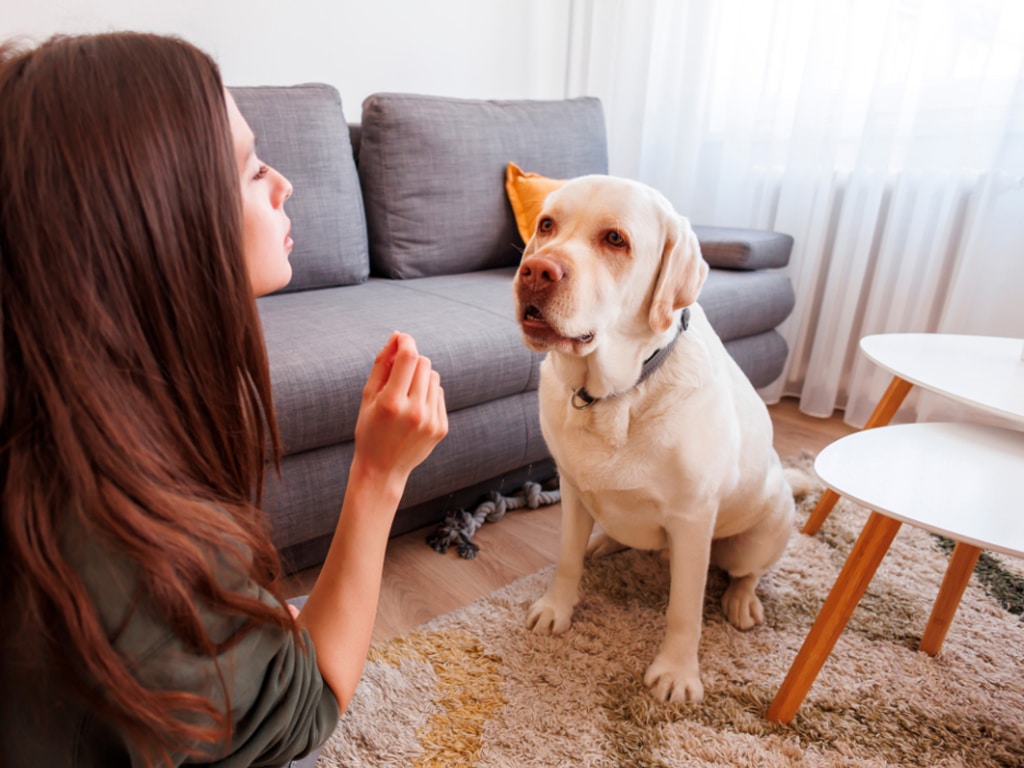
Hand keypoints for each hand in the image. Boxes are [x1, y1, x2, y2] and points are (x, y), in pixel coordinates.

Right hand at [352, 331, 447, 482]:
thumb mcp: (367, 397)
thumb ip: (381, 364)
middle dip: (411, 361)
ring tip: (405, 394)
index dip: (406, 342)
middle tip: (398, 372)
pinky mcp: (441, 428)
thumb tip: (397, 337)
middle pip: (423, 364)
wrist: (382, 470)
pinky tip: (414, 410)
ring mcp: (431, 421)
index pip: (408, 358)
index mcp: (392, 403)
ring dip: (420, 377)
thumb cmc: (369, 430)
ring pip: (433, 377)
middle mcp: (414, 412)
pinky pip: (439, 394)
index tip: (401, 338)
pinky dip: (427, 394)